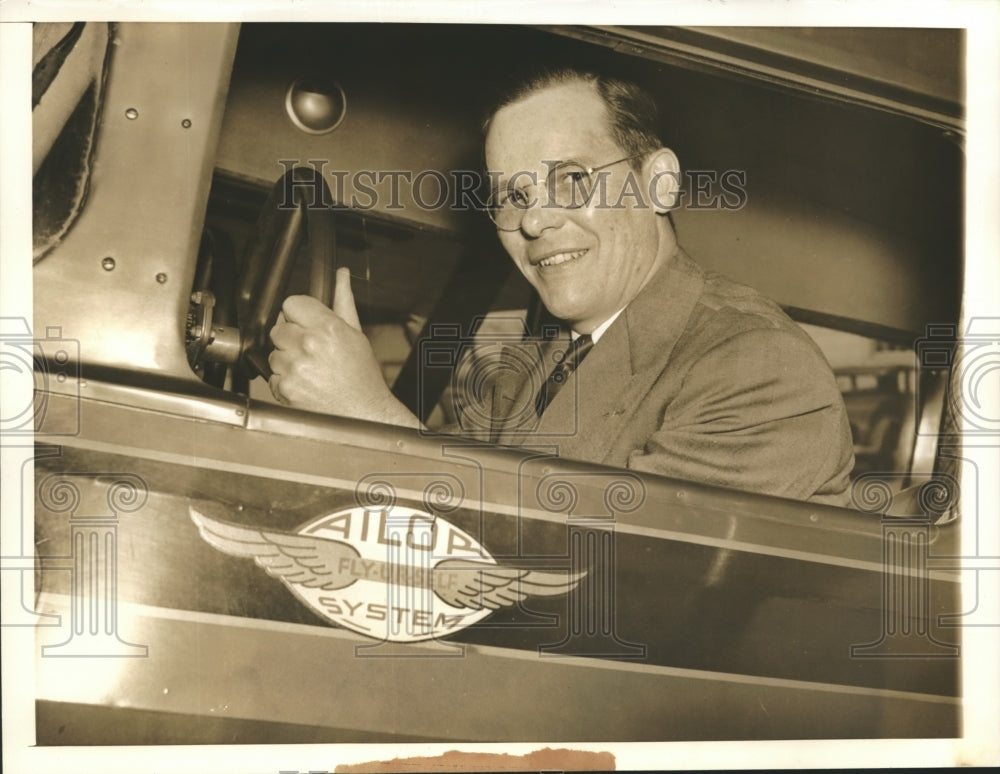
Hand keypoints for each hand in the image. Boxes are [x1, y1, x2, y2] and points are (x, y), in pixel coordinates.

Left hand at [268, 268, 419, 426]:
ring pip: (274, 353)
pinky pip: (272, 377)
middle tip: (310, 352)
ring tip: (310, 371)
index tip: (305, 324)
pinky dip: (284, 382)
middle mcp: (309, 344)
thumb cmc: (362, 378)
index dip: (298, 314)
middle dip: (291, 339)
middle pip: (278, 328)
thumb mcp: (356, 335)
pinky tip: (305, 385)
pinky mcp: (284, 388)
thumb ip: (343, 302)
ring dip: (286, 361)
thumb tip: (340, 276)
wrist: (363, 413)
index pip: (292, 303)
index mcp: (327, 327)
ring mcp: (294, 367)